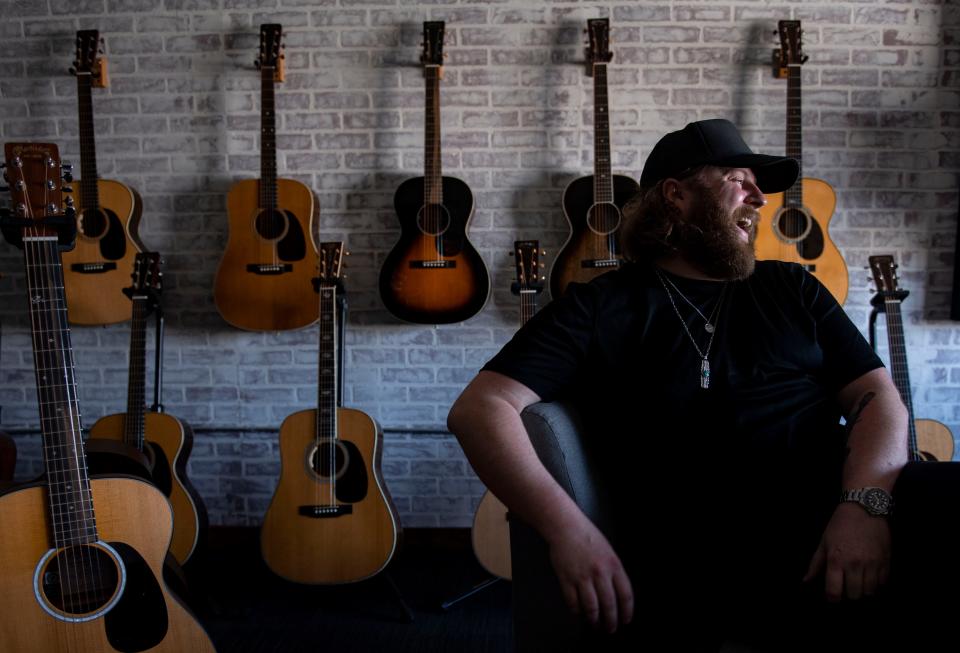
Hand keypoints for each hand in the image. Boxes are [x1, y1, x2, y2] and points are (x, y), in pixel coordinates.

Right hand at [545, 517, 633, 632]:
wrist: (566, 526)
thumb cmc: (587, 536)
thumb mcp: (609, 551)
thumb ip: (614, 571)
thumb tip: (617, 594)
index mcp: (614, 565)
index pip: (625, 595)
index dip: (627, 611)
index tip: (625, 619)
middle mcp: (600, 573)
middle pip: (609, 605)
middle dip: (610, 621)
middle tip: (610, 628)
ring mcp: (582, 576)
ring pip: (591, 607)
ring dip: (594, 619)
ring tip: (594, 624)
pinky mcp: (566, 578)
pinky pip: (573, 602)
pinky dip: (576, 611)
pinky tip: (579, 612)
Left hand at [803, 502, 891, 600]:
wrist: (865, 508)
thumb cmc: (840, 525)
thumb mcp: (823, 542)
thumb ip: (815, 564)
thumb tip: (806, 581)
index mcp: (836, 560)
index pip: (834, 592)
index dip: (832, 599)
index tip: (832, 597)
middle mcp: (855, 564)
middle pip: (854, 595)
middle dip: (849, 595)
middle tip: (846, 588)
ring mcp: (872, 564)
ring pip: (870, 592)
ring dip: (863, 591)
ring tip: (858, 583)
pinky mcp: (886, 562)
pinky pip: (883, 583)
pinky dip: (876, 584)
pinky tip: (870, 577)